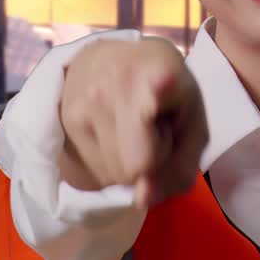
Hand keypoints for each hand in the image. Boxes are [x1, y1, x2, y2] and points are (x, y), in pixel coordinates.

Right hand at [58, 37, 208, 207]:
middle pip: (139, 166)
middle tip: (154, 130)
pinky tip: (113, 131)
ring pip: (117, 174)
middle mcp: (120, 81)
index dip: (162, 89)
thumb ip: (182, 165)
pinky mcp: (67, 119)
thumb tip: (143, 199)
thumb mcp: (193, 121)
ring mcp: (88, 100)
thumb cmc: (165, 94)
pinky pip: (97, 172)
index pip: (160, 86)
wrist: (105, 60)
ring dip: (130, 163)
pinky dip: (111, 162)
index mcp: (163, 70)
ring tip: (133, 128)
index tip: (163, 83)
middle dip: (152, 162)